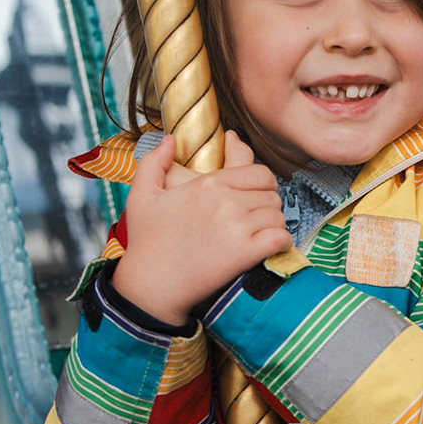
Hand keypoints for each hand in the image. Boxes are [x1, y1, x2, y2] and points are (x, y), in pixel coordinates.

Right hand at [109, 130, 292, 325]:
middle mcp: (227, 201)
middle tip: (257, 216)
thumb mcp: (141, 195)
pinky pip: (281, 238)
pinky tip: (269, 247)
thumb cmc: (146, 241)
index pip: (259, 172)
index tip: (255, 195)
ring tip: (260, 233)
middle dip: (267, 204)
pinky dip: (281, 242)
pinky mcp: (246, 252)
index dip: (263, 183)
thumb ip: (153, 162)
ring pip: (278, 215)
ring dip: (273, 224)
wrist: (151, 284)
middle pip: (272, 193)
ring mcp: (238, 226)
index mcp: (209, 184)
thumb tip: (169, 139)